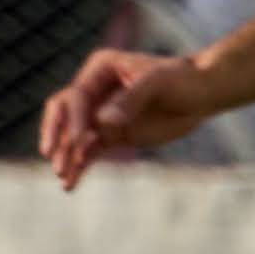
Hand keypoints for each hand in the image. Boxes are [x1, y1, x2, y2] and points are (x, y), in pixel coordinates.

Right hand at [41, 46, 212, 188]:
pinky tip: (71, 183)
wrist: (202, 94)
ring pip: (74, 138)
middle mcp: (94, 92)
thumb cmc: (182, 79)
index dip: (74, 118)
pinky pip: (89, 151)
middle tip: (51, 156)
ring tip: (63, 177)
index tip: (81, 140)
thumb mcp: (158, 83)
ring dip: (67, 156)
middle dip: (57, 136)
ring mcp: (101, 115)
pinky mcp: (112, 135)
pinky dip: (80, 166)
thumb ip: (130, 100)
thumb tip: (102, 121)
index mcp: (99, 71)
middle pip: (64, 115)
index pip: (75, 96)